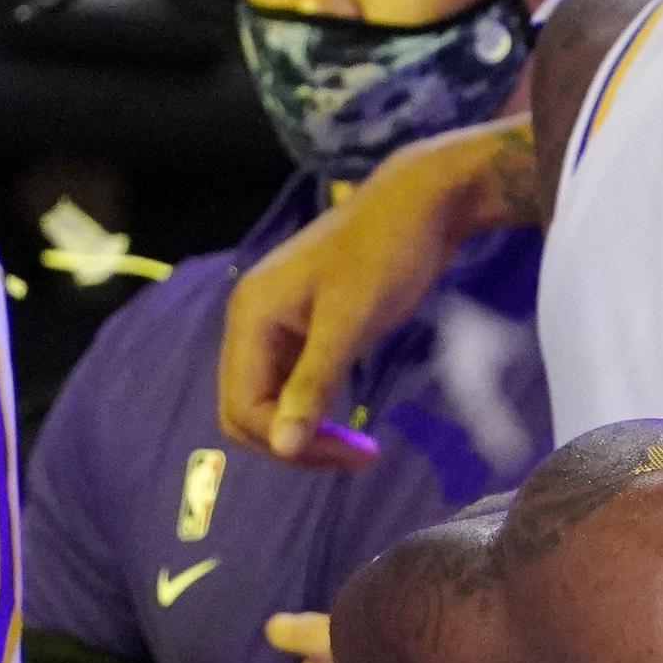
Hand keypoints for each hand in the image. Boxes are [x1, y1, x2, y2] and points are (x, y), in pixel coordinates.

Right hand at [218, 127, 502, 466]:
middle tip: (357, 457)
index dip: (290, 443)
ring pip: (270, 400)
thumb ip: (313, 384)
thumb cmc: (386, 257)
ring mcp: (275, 323)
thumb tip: (282, 447)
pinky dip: (314, 407)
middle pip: (247, 409)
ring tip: (358, 448)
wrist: (419, 205)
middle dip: (294, 443)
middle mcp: (251, 321)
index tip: (351, 454)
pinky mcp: (302, 326)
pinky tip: (349, 422)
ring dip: (306, 430)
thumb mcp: (351, 323)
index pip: (243, 408)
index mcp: (250, 318)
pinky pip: (291, 382)